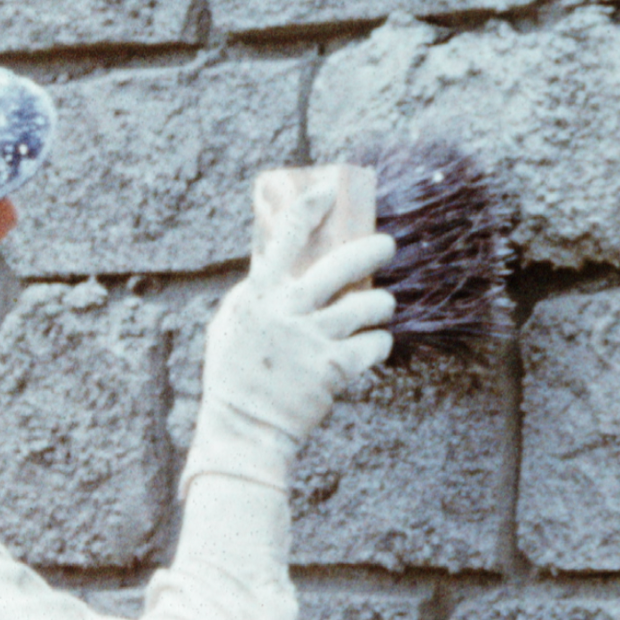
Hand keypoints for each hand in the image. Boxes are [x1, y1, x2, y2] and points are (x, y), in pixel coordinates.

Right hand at [181, 183, 396, 495]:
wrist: (243, 429)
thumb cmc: (235, 374)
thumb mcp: (232, 323)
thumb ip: (256, 293)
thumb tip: (274, 259)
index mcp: (258, 295)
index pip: (283, 238)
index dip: (308, 209)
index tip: (328, 190)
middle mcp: (286, 311)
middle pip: (341, 265)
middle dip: (373, 249)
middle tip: (387, 245)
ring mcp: (311, 340)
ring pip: (367, 305)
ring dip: (381, 303)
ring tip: (381, 306)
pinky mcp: (333, 370)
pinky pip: (374, 344)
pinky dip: (379, 342)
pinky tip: (375, 344)